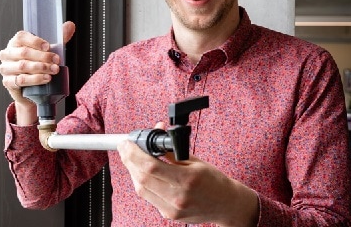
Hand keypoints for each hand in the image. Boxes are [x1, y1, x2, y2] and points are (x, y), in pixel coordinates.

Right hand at [0, 21, 74, 122]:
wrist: (31, 87)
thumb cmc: (38, 63)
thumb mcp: (49, 50)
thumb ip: (60, 37)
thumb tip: (70, 25)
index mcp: (16, 42)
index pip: (21, 37)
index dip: (35, 41)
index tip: (48, 46)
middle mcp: (8, 54)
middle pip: (24, 52)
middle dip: (43, 57)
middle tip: (57, 60)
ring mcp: (6, 68)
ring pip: (23, 66)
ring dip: (41, 68)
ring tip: (54, 70)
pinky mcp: (7, 82)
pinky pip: (21, 80)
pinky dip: (35, 79)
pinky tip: (46, 78)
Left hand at [117, 123, 258, 226]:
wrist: (226, 204)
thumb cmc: (214, 181)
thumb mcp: (196, 161)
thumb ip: (172, 151)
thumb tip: (156, 134)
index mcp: (187, 180)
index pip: (151, 166)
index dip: (134, 154)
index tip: (127, 144)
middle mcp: (177, 197)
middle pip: (142, 178)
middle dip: (129, 160)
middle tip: (125, 148)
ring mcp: (172, 209)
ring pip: (141, 189)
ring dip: (133, 172)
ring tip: (133, 158)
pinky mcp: (169, 215)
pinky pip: (148, 197)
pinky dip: (142, 182)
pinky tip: (143, 173)